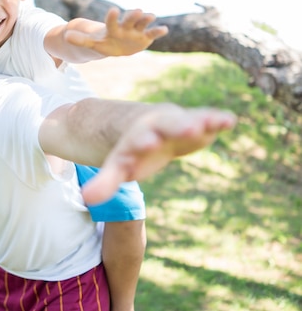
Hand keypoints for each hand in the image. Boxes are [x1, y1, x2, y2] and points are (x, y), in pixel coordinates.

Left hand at [65, 7, 168, 56]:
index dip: (112, 17)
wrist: (117, 45)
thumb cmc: (104, 43)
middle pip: (129, 20)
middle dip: (132, 16)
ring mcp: (136, 31)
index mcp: (112, 28)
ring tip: (151, 16)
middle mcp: (125, 26)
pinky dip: (157, 31)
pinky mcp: (144, 37)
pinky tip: (164, 29)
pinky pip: (152, 33)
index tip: (113, 10)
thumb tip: (65, 36)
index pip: (111, 21)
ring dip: (146, 20)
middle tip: (136, 10)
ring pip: (141, 23)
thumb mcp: (92, 44)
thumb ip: (81, 40)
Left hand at [81, 107, 236, 204]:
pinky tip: (230, 121)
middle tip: (189, 128)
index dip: (142, 141)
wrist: (148, 124)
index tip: (146, 142)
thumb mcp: (120, 164)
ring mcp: (178, 122)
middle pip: (167, 124)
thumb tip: (87, 199)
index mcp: (136, 135)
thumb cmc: (133, 150)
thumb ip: (106, 180)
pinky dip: (218, 120)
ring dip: (202, 121)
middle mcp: (158, 125)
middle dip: (177, 127)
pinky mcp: (197, 123)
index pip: (137, 138)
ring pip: (190, 120)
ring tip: (217, 122)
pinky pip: (207, 119)